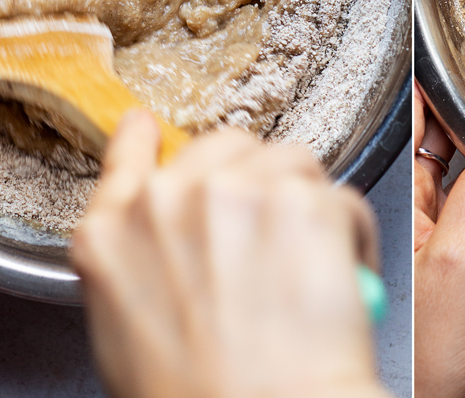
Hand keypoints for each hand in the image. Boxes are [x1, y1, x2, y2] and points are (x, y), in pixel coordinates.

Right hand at [73, 115, 387, 397]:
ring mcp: (237, 192)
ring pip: (290, 162)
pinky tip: (339, 281)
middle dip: (252, 183)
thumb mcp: (127, 337)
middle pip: (224, 150)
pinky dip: (350, 236)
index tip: (146, 127)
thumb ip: (139, 269)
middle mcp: (169, 201)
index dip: (142, 141)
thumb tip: (166, 250)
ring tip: (309, 269)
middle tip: (272, 241)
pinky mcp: (304, 200)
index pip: (126, 161)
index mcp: (113, 237)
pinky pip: (341, 197)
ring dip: (306, 202)